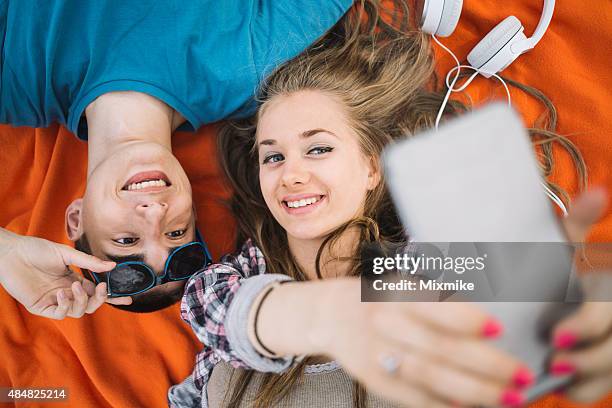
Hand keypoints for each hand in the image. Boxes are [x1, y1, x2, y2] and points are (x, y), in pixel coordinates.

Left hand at [0, 231, 131, 318]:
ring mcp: (55, 300)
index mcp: (74, 280)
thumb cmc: (36, 250)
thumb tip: (112, 265)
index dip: (112, 297)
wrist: (12, 253)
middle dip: (98, 299)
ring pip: (77, 312)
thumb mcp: (66, 254)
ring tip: (74, 287)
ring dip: (81, 301)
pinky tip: (62, 293)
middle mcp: (67, 292)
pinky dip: (65, 306)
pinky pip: (60, 314)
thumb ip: (89, 262)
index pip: (97, 292)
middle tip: (100, 287)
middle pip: (90, 305)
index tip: (128, 299)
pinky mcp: (41, 307)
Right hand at [315, 279, 530, 406]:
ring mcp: (377, 354)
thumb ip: (439, 302)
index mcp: (396, 293)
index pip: (436, 307)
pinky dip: (445, 403)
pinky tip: (470, 405)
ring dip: (475, 391)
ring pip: (431, 377)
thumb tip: (487, 328)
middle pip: (441, 349)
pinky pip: (414, 397)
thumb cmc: (380, 298)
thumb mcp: (404, 285)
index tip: (501, 330)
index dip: (469, 320)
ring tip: (508, 397)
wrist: (331, 315)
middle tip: (523, 376)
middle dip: (488, 366)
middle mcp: (386, 323)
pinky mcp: (374, 380)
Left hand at [550, 187, 610, 401]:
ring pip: (611, 374)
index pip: (605, 312)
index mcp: (607, 289)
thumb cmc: (558, 265)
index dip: (586, 326)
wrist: (559, 289)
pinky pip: (598, 390)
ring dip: (584, 380)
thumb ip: (576, 223)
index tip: (556, 337)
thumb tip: (598, 193)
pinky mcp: (603, 368)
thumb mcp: (565, 245)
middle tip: (552, 363)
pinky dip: (580, 391)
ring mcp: (611, 346)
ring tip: (551, 376)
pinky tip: (556, 385)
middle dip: (587, 360)